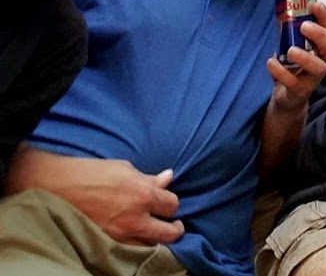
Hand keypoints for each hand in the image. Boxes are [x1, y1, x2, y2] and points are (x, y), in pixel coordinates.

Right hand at [67, 161, 184, 245]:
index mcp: (143, 194)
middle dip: (174, 228)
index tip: (166, 202)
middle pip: (170, 233)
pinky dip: (137, 248)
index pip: (172, 205)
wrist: (54, 188)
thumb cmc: (89, 173)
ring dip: (156, 240)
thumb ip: (148, 178)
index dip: (170, 203)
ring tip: (154, 234)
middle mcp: (135, 219)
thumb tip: (168, 177)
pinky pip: (130, 253)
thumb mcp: (124, 168)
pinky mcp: (105, 245)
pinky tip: (136, 240)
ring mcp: (120, 236)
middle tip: (173, 224)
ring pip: (152, 247)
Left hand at [267, 1, 325, 112]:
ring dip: (306, 57)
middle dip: (319, 34)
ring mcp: (313, 76)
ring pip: (318, 67)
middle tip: (304, 26)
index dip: (323, 15)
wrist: (286, 96)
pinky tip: (271, 63)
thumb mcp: (290, 45)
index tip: (314, 4)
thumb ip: (289, 31)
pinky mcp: (301, 90)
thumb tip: (280, 9)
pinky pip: (295, 82)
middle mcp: (322, 59)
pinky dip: (282, 72)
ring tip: (290, 50)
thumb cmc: (291, 65)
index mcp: (320, 45)